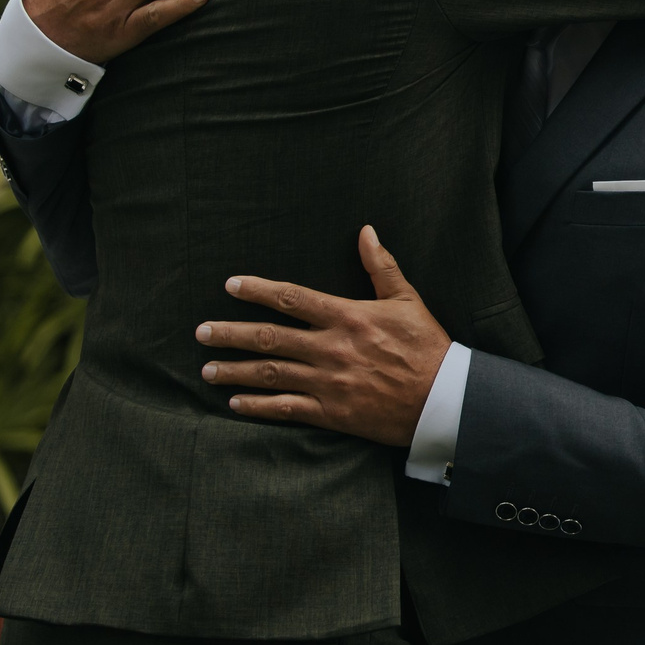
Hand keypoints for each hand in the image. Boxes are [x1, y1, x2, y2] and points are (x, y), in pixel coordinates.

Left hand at [197, 227, 449, 445]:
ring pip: (270, 373)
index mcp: (348, 317)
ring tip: (207, 370)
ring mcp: (328, 382)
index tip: (230, 287)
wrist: (443, 399)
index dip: (257, 291)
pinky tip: (235, 404)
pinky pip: (286, 409)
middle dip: (230, 334)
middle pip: (269, 337)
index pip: (291, 298)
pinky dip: (258, 407)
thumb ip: (381, 266)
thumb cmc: (427, 347)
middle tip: (200, 333)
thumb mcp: (408, 300)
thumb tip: (366, 232)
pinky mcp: (332, 413)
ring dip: (234, 371)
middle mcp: (331, 348)